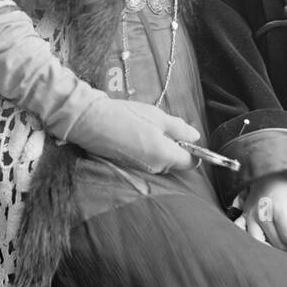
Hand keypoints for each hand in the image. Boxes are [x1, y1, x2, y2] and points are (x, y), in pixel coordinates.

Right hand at [64, 97, 198, 173]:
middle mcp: (156, 168)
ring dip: (160, 147)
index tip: (185, 136)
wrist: (91, 122)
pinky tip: (135, 134)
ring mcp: (142, 170)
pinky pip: (147, 161)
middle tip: (161, 125)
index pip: (191, 163)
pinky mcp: (130, 167)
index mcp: (165, 156)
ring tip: (146, 128)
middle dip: (174, 146)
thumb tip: (195, 136)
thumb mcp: (157, 116)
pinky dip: (147, 150)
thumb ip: (179, 128)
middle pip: (176, 162)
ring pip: (161, 160)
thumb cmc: (126, 116)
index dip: (193, 150)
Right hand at [240, 175, 286, 257]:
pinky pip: (243, 235)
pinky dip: (252, 243)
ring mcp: (249, 216)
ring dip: (272, 251)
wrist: (270, 175)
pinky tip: (265, 244)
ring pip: (259, 243)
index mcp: (277, 208)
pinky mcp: (243, 218)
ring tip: (283, 250)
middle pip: (276, 243)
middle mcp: (261, 213)